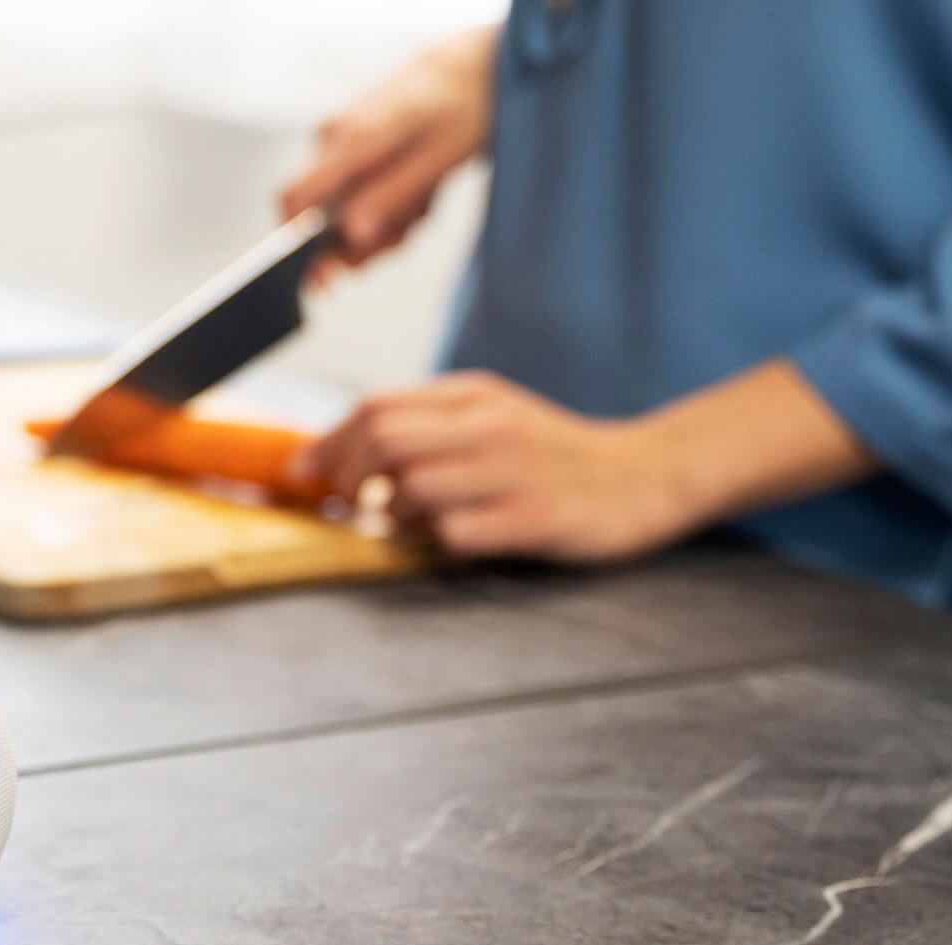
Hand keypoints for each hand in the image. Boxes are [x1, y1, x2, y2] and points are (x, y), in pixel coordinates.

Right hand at [280, 24, 498, 279]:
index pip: (295, 199)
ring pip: (346, 210)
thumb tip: (351, 237)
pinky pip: (361, 193)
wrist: (471, 66)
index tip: (324, 278)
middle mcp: (333, 139)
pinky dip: (391, 204)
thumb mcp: (436, 160)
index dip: (297, 245)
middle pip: (323, 217)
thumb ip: (390, 197)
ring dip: (386, 222)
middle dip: (365, 240)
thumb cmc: (460, 107)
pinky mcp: (353, 148)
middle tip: (408, 233)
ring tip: (423, 202)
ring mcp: (340, 142)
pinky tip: (419, 191)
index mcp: (350, 140)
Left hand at [291, 371, 699, 563]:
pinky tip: (451, 539)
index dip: (328, 442)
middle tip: (344, 503)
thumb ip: (429, 424)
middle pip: (383, 440)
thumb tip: (350, 449)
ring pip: (412, 486)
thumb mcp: (492, 417)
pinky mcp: (533, 519)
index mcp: (473, 396)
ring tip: (403, 523)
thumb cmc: (556, 454)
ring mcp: (511, 473)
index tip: (305, 471)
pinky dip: (437, 542)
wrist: (645, 475)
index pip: (376, 408)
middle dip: (346, 476)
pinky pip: (456, 532)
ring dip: (390, 514)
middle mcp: (488, 427)